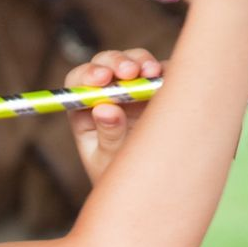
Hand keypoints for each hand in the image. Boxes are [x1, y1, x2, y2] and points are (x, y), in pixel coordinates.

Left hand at [65, 47, 161, 184]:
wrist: (149, 184)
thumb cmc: (119, 174)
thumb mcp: (109, 161)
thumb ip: (108, 136)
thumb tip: (104, 109)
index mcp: (85, 109)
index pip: (78, 83)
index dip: (87, 75)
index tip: (101, 79)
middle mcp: (108, 93)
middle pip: (106, 65)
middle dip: (116, 63)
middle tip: (128, 73)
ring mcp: (133, 88)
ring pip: (135, 61)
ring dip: (142, 62)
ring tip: (151, 73)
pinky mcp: (158, 88)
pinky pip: (163, 71)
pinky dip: (166, 70)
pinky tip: (168, 77)